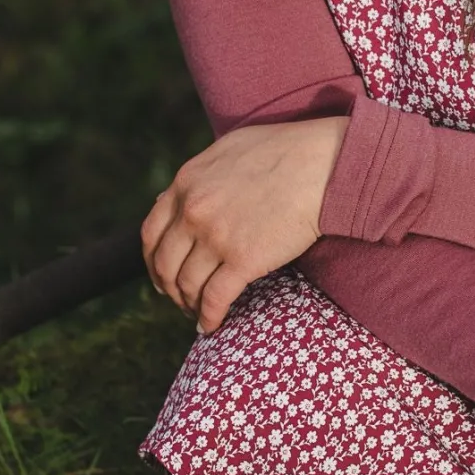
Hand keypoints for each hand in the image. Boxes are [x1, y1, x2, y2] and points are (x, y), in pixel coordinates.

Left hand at [141, 117, 348, 334]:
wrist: (323, 164)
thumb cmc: (285, 151)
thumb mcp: (229, 150)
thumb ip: (200, 175)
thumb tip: (179, 196)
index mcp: (186, 183)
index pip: (151, 232)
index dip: (153, 260)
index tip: (163, 274)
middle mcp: (193, 211)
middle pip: (165, 264)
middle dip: (170, 288)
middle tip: (180, 299)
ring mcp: (216, 237)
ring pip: (187, 285)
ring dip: (190, 305)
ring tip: (199, 313)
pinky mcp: (243, 260)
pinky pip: (214, 299)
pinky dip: (209, 317)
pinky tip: (212, 324)